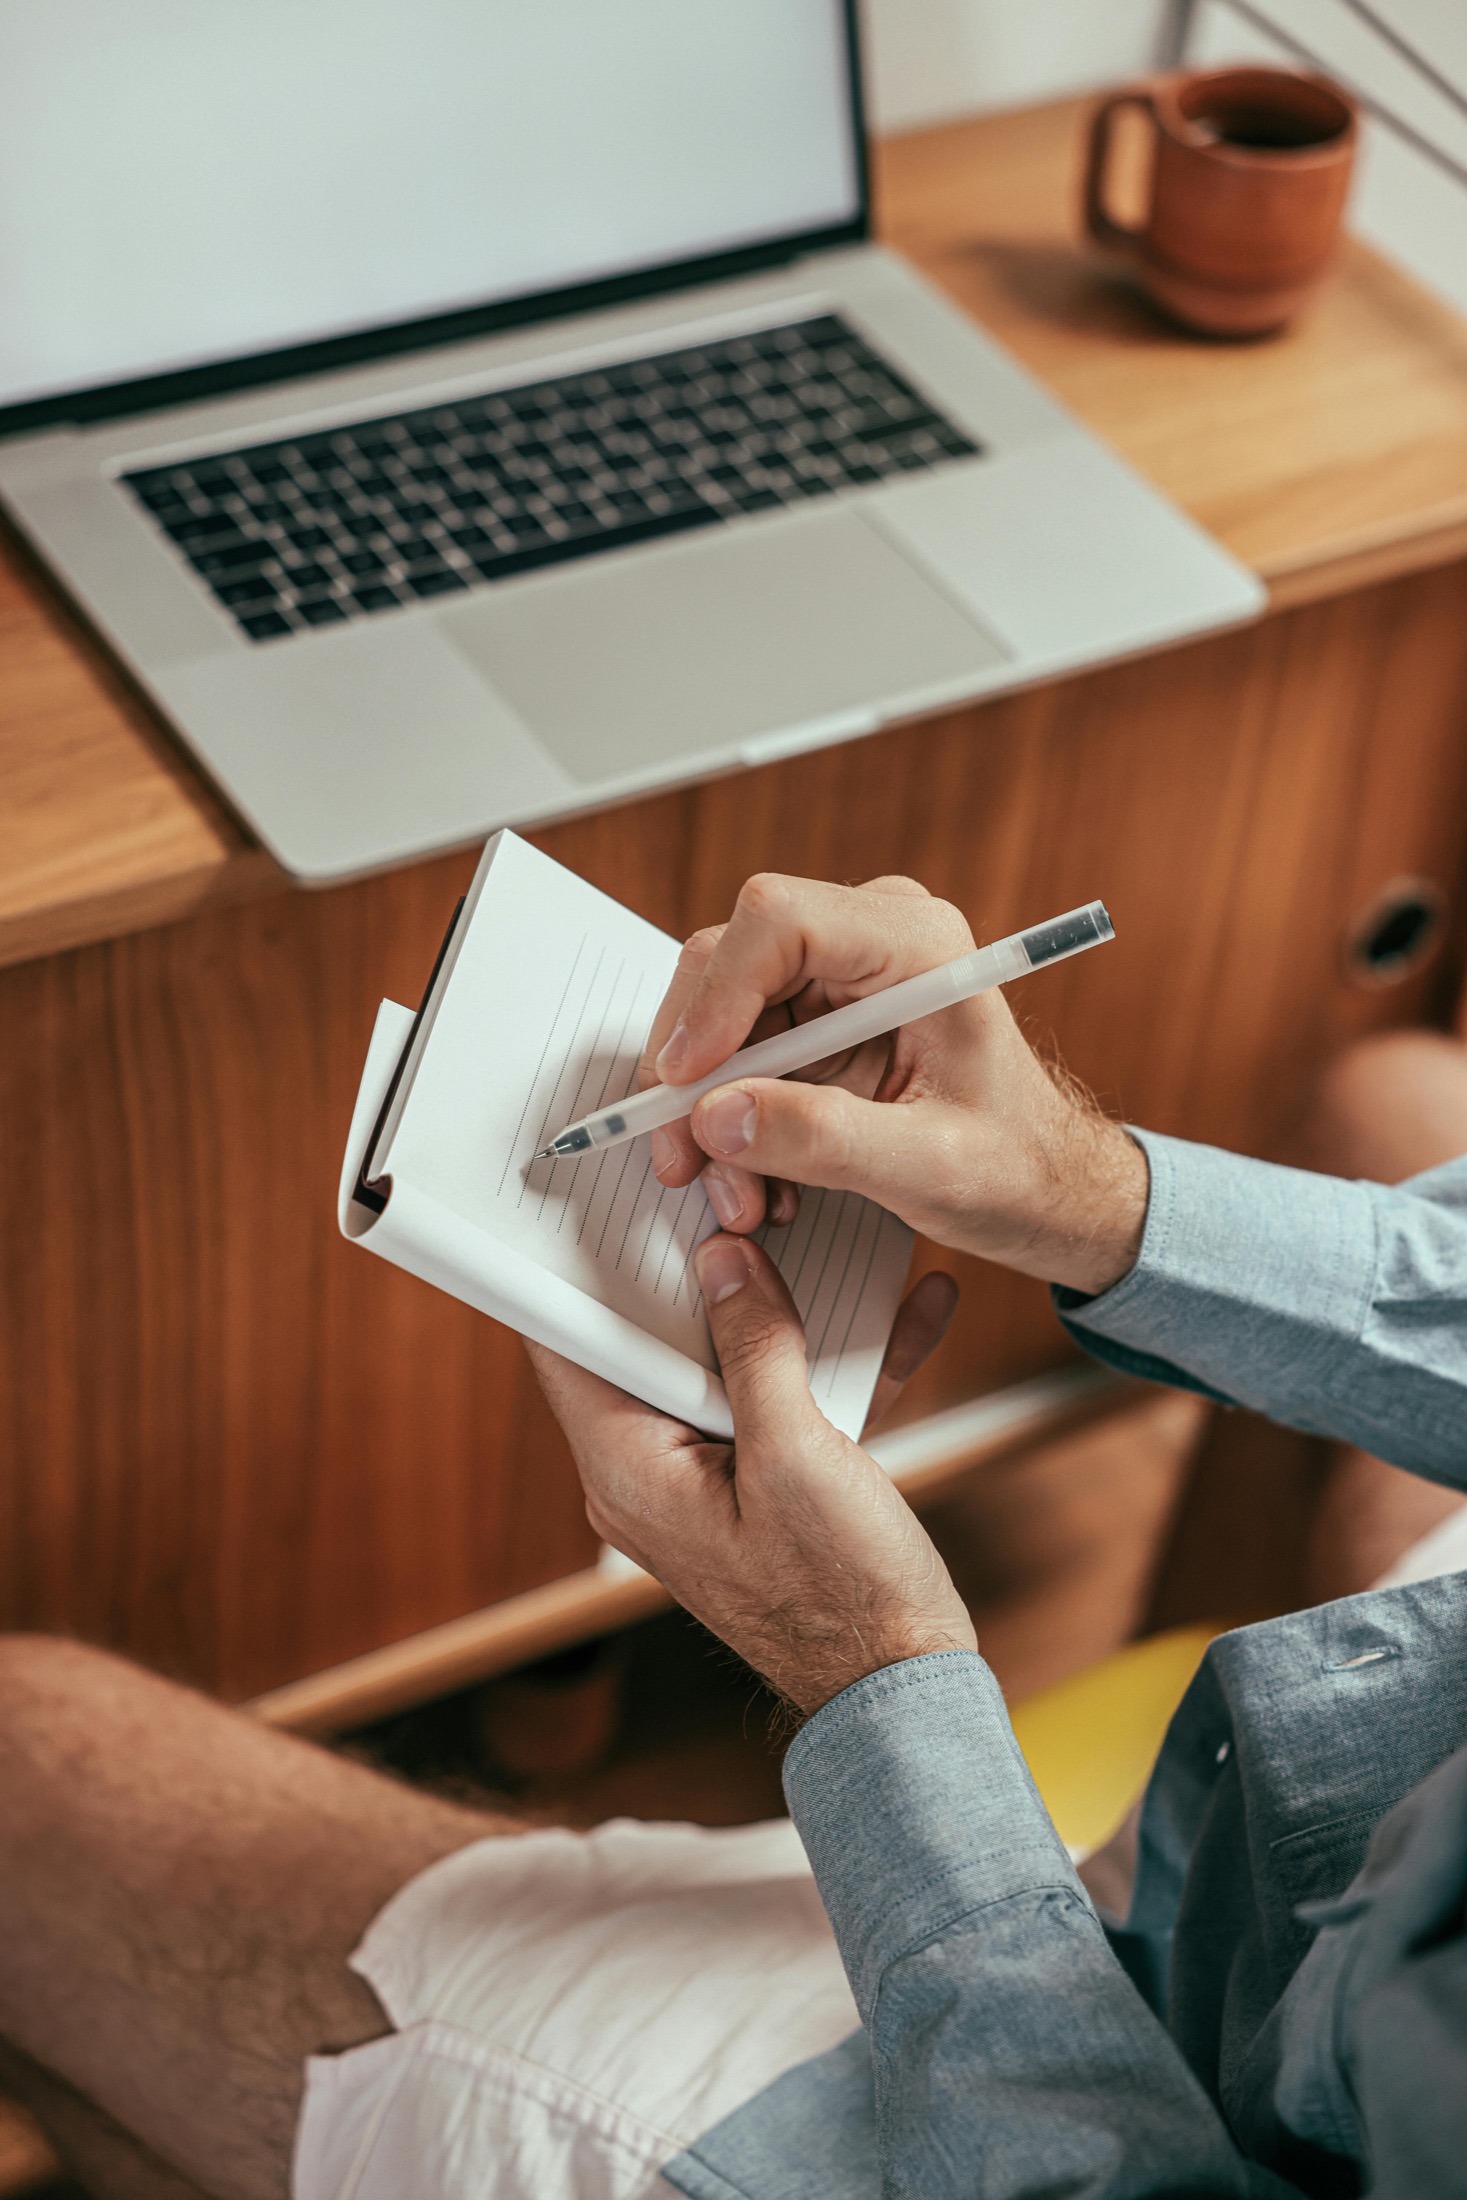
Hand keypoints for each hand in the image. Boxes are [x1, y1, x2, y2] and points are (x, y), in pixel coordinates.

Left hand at [527, 1239, 971, 1717]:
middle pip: (652, 1337)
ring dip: (783, 1302)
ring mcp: (709, 1476)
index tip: (596, 1194)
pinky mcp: (767, 1483)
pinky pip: (785, 1398)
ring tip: (826, 1229)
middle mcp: (650, 1471)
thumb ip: (756, 1350)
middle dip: (698, 1262)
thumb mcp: (798, 1456)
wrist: (904, 1695)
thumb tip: (724, 1260)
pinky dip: (835, 1356)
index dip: (574, 1264)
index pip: (564, 1342)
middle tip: (729, 1188)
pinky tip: (906, 1304)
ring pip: (729, 1358)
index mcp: (627, 1468)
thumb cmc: (842, 1598)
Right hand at [642, 873, 1146, 1297]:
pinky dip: (728, 1115)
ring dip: (708, 1107)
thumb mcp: (929, 1168)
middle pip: (729, 962)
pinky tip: (756, 1173)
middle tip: (684, 1156)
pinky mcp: (817, 1015)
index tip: (686, 1082)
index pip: (779, 921)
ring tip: (737, 1189)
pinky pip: (736, 1049)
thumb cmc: (1018, 1167)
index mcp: (919, 945)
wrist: (1046, 1186)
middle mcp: (872, 938)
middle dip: (695, 1067)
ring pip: (719, 1014)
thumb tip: (716, 1118)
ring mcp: (839, 973)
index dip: (715, 997)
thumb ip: (823, 1140)